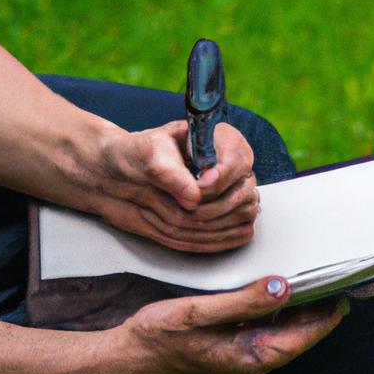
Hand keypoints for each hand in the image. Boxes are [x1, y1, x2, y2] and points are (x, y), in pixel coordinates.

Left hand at [91, 120, 259, 251]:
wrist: (128, 172)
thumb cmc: (140, 156)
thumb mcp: (148, 156)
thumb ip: (171, 173)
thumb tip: (193, 198)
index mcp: (220, 137)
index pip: (238, 161)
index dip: (219, 179)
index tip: (198, 188)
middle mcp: (234, 163)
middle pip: (244, 191)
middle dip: (214, 205)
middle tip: (186, 207)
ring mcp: (236, 187)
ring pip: (244, 212)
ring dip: (215, 223)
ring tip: (185, 217)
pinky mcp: (232, 208)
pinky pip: (240, 228)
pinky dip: (220, 235)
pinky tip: (194, 230)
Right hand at [114, 276, 348, 373]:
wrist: (116, 368)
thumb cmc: (153, 339)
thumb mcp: (198, 314)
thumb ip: (243, 302)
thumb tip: (284, 288)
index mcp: (248, 359)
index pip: (301, 339)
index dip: (326, 318)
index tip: (345, 296)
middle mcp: (247, 370)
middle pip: (293, 341)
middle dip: (315, 316)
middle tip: (332, 286)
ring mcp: (234, 370)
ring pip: (276, 341)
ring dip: (294, 318)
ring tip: (309, 289)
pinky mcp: (222, 364)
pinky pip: (258, 342)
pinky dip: (271, 322)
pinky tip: (269, 303)